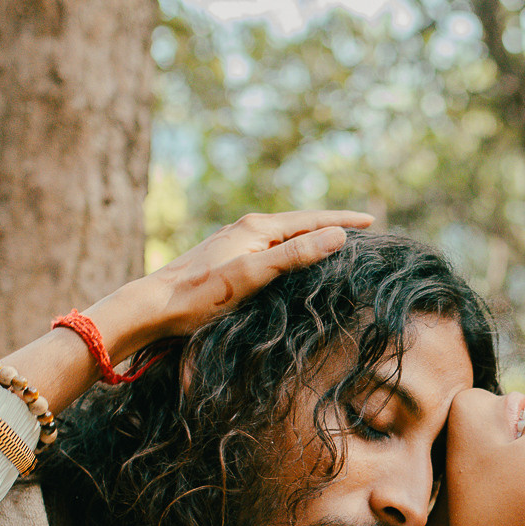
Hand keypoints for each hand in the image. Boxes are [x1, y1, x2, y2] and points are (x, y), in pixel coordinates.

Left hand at [87, 210, 374, 358]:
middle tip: (361, 229)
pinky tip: (290, 261)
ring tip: (333, 243)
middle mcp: (245, 228)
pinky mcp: (224, 257)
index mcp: (256, 227)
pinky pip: (268, 246)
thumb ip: (294, 255)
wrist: (152, 306)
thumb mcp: (252, 276)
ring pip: (283, 235)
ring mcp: (233, 241)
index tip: (372, 221)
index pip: (311, 219)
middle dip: (330, 225)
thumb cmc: (200, 296)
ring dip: (310, 237)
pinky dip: (290, 249)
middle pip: (299, 223)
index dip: (343, 220)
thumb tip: (337, 236)